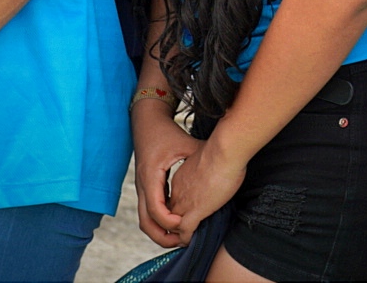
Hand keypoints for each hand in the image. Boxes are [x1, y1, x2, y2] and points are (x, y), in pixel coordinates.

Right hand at [132, 103, 199, 246]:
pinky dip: (159, 221)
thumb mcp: (186, 144)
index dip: (169, 222)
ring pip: (145, 220)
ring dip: (160, 232)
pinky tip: (175, 223)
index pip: (156, 209)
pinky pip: (148, 212)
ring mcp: (141, 188)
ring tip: (180, 238)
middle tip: (181, 243)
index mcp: (151, 176)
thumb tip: (225, 162)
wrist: (147, 123)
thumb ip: (201, 157)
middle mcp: (143, 185)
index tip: (184, 227)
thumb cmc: (167, 133)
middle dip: (162, 236)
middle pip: (146, 222)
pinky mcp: (145, 187)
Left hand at [166, 136, 246, 243]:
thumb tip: (216, 165)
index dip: (179, 206)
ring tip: (185, 239)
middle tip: (182, 230)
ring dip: (178, 234)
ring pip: (174, 225)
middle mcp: (179, 191)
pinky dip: (186, 238)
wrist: (224, 151)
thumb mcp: (209, 157)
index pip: (175, 197)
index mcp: (181, 178)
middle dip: (173, 223)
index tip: (187, 210)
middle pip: (169, 213)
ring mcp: (185, 202)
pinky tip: (191, 241)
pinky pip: (185, 231)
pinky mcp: (195, 211)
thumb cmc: (222, 150)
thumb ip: (207, 164)